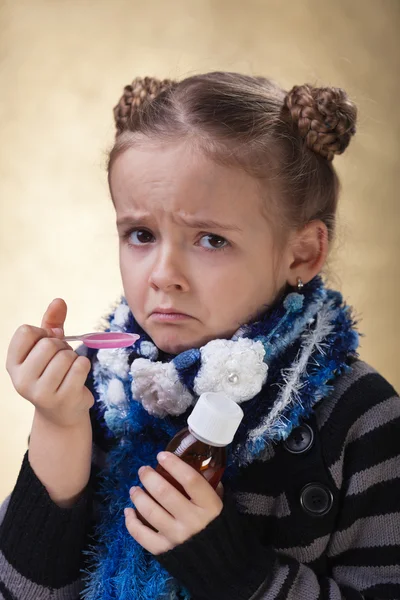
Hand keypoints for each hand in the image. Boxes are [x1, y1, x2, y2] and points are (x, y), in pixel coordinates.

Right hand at [6, 298, 92, 427]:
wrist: (62, 412)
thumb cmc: (54, 372)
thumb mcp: (48, 347)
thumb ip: (51, 323)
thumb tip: (59, 300)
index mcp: (13, 364)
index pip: (25, 332)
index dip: (43, 333)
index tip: (47, 343)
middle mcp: (21, 380)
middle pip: (48, 344)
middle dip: (61, 347)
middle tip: (61, 360)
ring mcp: (41, 393)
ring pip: (66, 356)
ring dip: (74, 358)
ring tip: (68, 370)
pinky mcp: (63, 399)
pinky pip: (80, 366)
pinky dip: (84, 366)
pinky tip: (78, 376)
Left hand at [124, 451, 223, 554]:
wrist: (220, 567)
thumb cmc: (220, 530)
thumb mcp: (222, 506)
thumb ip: (212, 488)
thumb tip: (201, 468)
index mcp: (209, 507)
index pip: (190, 480)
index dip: (174, 465)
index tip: (161, 455)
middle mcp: (192, 520)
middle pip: (165, 493)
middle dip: (150, 478)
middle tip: (143, 470)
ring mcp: (177, 536)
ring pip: (150, 512)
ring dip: (138, 497)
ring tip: (134, 489)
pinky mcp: (164, 551)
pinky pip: (142, 535)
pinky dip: (131, 522)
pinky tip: (128, 511)